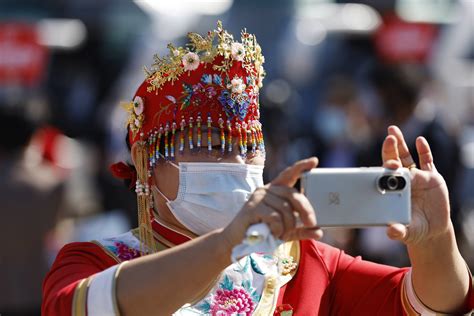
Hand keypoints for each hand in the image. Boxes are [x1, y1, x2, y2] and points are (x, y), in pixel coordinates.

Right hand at [222, 157, 322, 247]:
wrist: (238, 242)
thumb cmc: (263, 233)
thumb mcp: (286, 231)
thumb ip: (302, 230)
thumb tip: (319, 232)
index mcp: (275, 191)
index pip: (288, 174)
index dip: (301, 166)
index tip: (314, 161)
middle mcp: (266, 190)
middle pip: (292, 193)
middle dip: (305, 209)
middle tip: (312, 223)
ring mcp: (258, 197)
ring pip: (285, 208)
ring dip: (289, 225)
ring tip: (283, 234)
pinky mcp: (252, 207)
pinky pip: (275, 217)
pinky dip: (279, 229)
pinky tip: (274, 233)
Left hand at [382, 125, 451, 244]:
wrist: (431, 229)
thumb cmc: (414, 228)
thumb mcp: (407, 232)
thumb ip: (399, 231)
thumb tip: (391, 232)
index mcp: (392, 191)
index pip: (385, 176)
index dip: (384, 168)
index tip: (385, 163)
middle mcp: (403, 181)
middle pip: (394, 161)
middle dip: (390, 149)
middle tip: (388, 137)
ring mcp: (417, 177)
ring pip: (407, 157)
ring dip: (401, 144)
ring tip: (393, 130)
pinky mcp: (431, 177)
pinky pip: (427, 161)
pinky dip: (424, 150)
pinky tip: (420, 141)